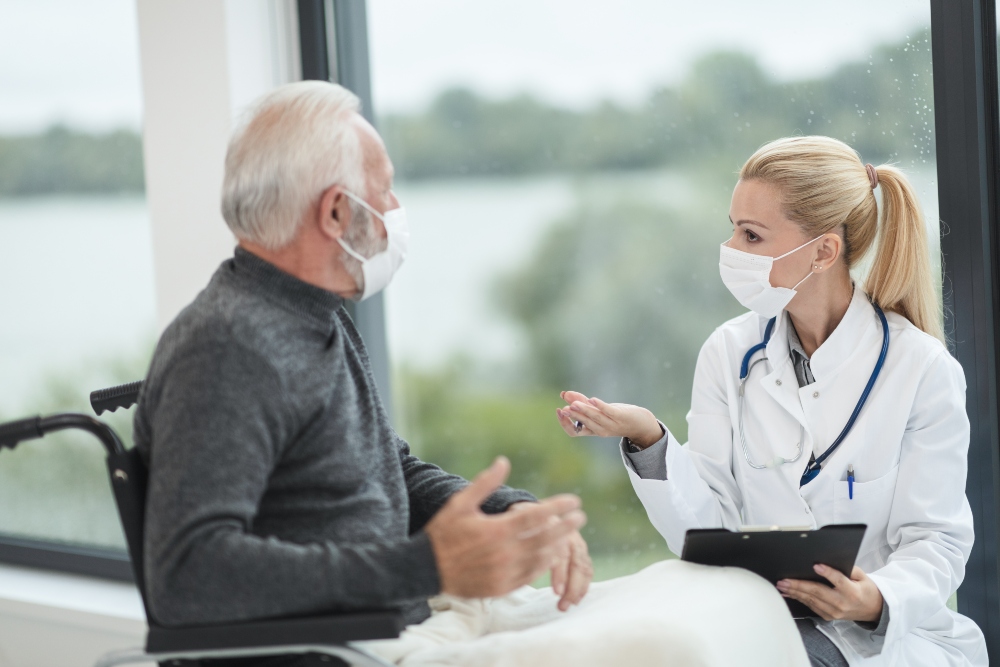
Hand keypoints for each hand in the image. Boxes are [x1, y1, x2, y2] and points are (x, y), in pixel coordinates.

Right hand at [425, 457, 586, 598]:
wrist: (424, 569)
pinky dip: (542, 566)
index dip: (557, 507)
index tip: (573, 500)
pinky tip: (548, 557)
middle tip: (580, 517)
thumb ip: (485, 483)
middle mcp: (504, 553)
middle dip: (565, 527)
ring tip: (566, 536)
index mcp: (496, 530)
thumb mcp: (460, 503)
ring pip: (540, 560)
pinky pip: (529, 577)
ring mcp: (504, 573)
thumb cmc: (443, 532)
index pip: (535, 516)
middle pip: (545, 538)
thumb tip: (504, 462)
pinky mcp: (501, 587)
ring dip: (556, 546)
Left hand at [509, 502, 592, 610]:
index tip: (556, 591)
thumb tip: (517, 555)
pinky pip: (586, 568)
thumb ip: (517, 537)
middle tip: (562, 606)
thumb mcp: (515, 523)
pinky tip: (576, 600)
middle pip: (576, 562)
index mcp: (553, 526)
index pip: (560, 552)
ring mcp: (576, 542)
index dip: (559, 573)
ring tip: (567, 606)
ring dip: (577, 589)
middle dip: (571, 586)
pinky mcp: (579, 550)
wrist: (531, 509)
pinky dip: (583, 585)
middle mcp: (568, 534)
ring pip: (583, 566)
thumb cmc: (518, 521)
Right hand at [555, 390, 663, 447]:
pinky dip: (600, 406)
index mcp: (592, 430)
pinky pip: (608, 411)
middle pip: (583, 424)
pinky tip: (592, 399)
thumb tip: (564, 394)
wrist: (640, 424)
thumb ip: (581, 402)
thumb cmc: (616, 416)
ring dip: (583, 410)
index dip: (565, 423)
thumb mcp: (597, 410)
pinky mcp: (619, 416)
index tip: (559, 411)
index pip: (573, 432)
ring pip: (594, 417)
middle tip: (563, 409)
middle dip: (573, 416)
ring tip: (574, 404)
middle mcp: (599, 430)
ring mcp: (610, 424)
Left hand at [777, 564, 883, 621]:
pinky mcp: (828, 616)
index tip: (816, 565)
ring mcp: (834, 612)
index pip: (838, 581)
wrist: (873, 610)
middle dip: (799, 585)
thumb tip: (829, 559)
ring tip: (782, 585)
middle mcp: (842, 603)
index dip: (827, 573)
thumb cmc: (865, 589)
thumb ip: (848, 568)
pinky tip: (789, 593)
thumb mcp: (862, 576)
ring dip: (795, 592)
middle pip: (818, 592)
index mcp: (852, 592)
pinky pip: (811, 606)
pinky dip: (799, 599)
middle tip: (784, 579)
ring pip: (811, 600)